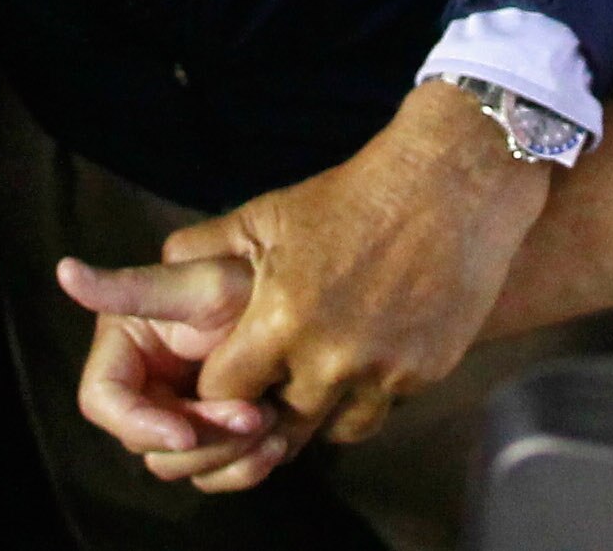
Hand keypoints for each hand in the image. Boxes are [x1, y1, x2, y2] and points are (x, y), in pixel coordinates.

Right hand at [62, 256, 299, 485]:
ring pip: (183, 466)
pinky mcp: (215, 438)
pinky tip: (279, 441)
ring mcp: (180, 417)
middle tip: (255, 414)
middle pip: (147, 443)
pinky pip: (217, 473)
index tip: (183, 431)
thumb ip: (131, 287)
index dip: (138, 422)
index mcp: (126, 351)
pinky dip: (247, 465)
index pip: (103, 401)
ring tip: (275, 423)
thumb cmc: (249, 278)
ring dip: (228, 454)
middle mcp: (146, 388)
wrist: (308, 302)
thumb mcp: (198, 281)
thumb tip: (64, 270)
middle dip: (201, 437)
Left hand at [155, 80, 554, 482]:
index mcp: (281, 318)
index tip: (229, 370)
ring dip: (318, 413)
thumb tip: (160, 264)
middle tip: (267, 390)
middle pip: (274, 426)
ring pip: (331, 432)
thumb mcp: (268, 213)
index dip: (219, 385)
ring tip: (316, 380)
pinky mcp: (424, 375)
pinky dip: (366, 396)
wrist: (452, 181)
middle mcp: (329, 357)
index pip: (222, 392)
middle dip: (264, 411)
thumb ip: (207, 249)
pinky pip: (381, 410)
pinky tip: (364, 360)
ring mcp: (382, 372)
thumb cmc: (353, 194)